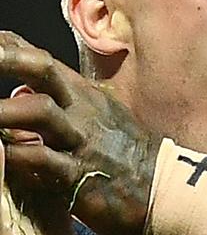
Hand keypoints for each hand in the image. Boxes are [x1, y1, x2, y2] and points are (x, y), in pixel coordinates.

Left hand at [0, 31, 160, 234]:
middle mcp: (83, 109)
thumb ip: (60, 104)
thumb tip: (19, 92)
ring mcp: (81, 139)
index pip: (43, 59)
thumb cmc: (126, 154)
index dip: (10, 46)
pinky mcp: (79, 175)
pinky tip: (1, 153)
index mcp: (85, 94)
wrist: (163, 187)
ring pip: (40, 110)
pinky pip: (42, 159)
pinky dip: (15, 153)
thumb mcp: (100, 119)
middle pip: (44, 69)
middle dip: (9, 58)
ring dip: (4, 109)